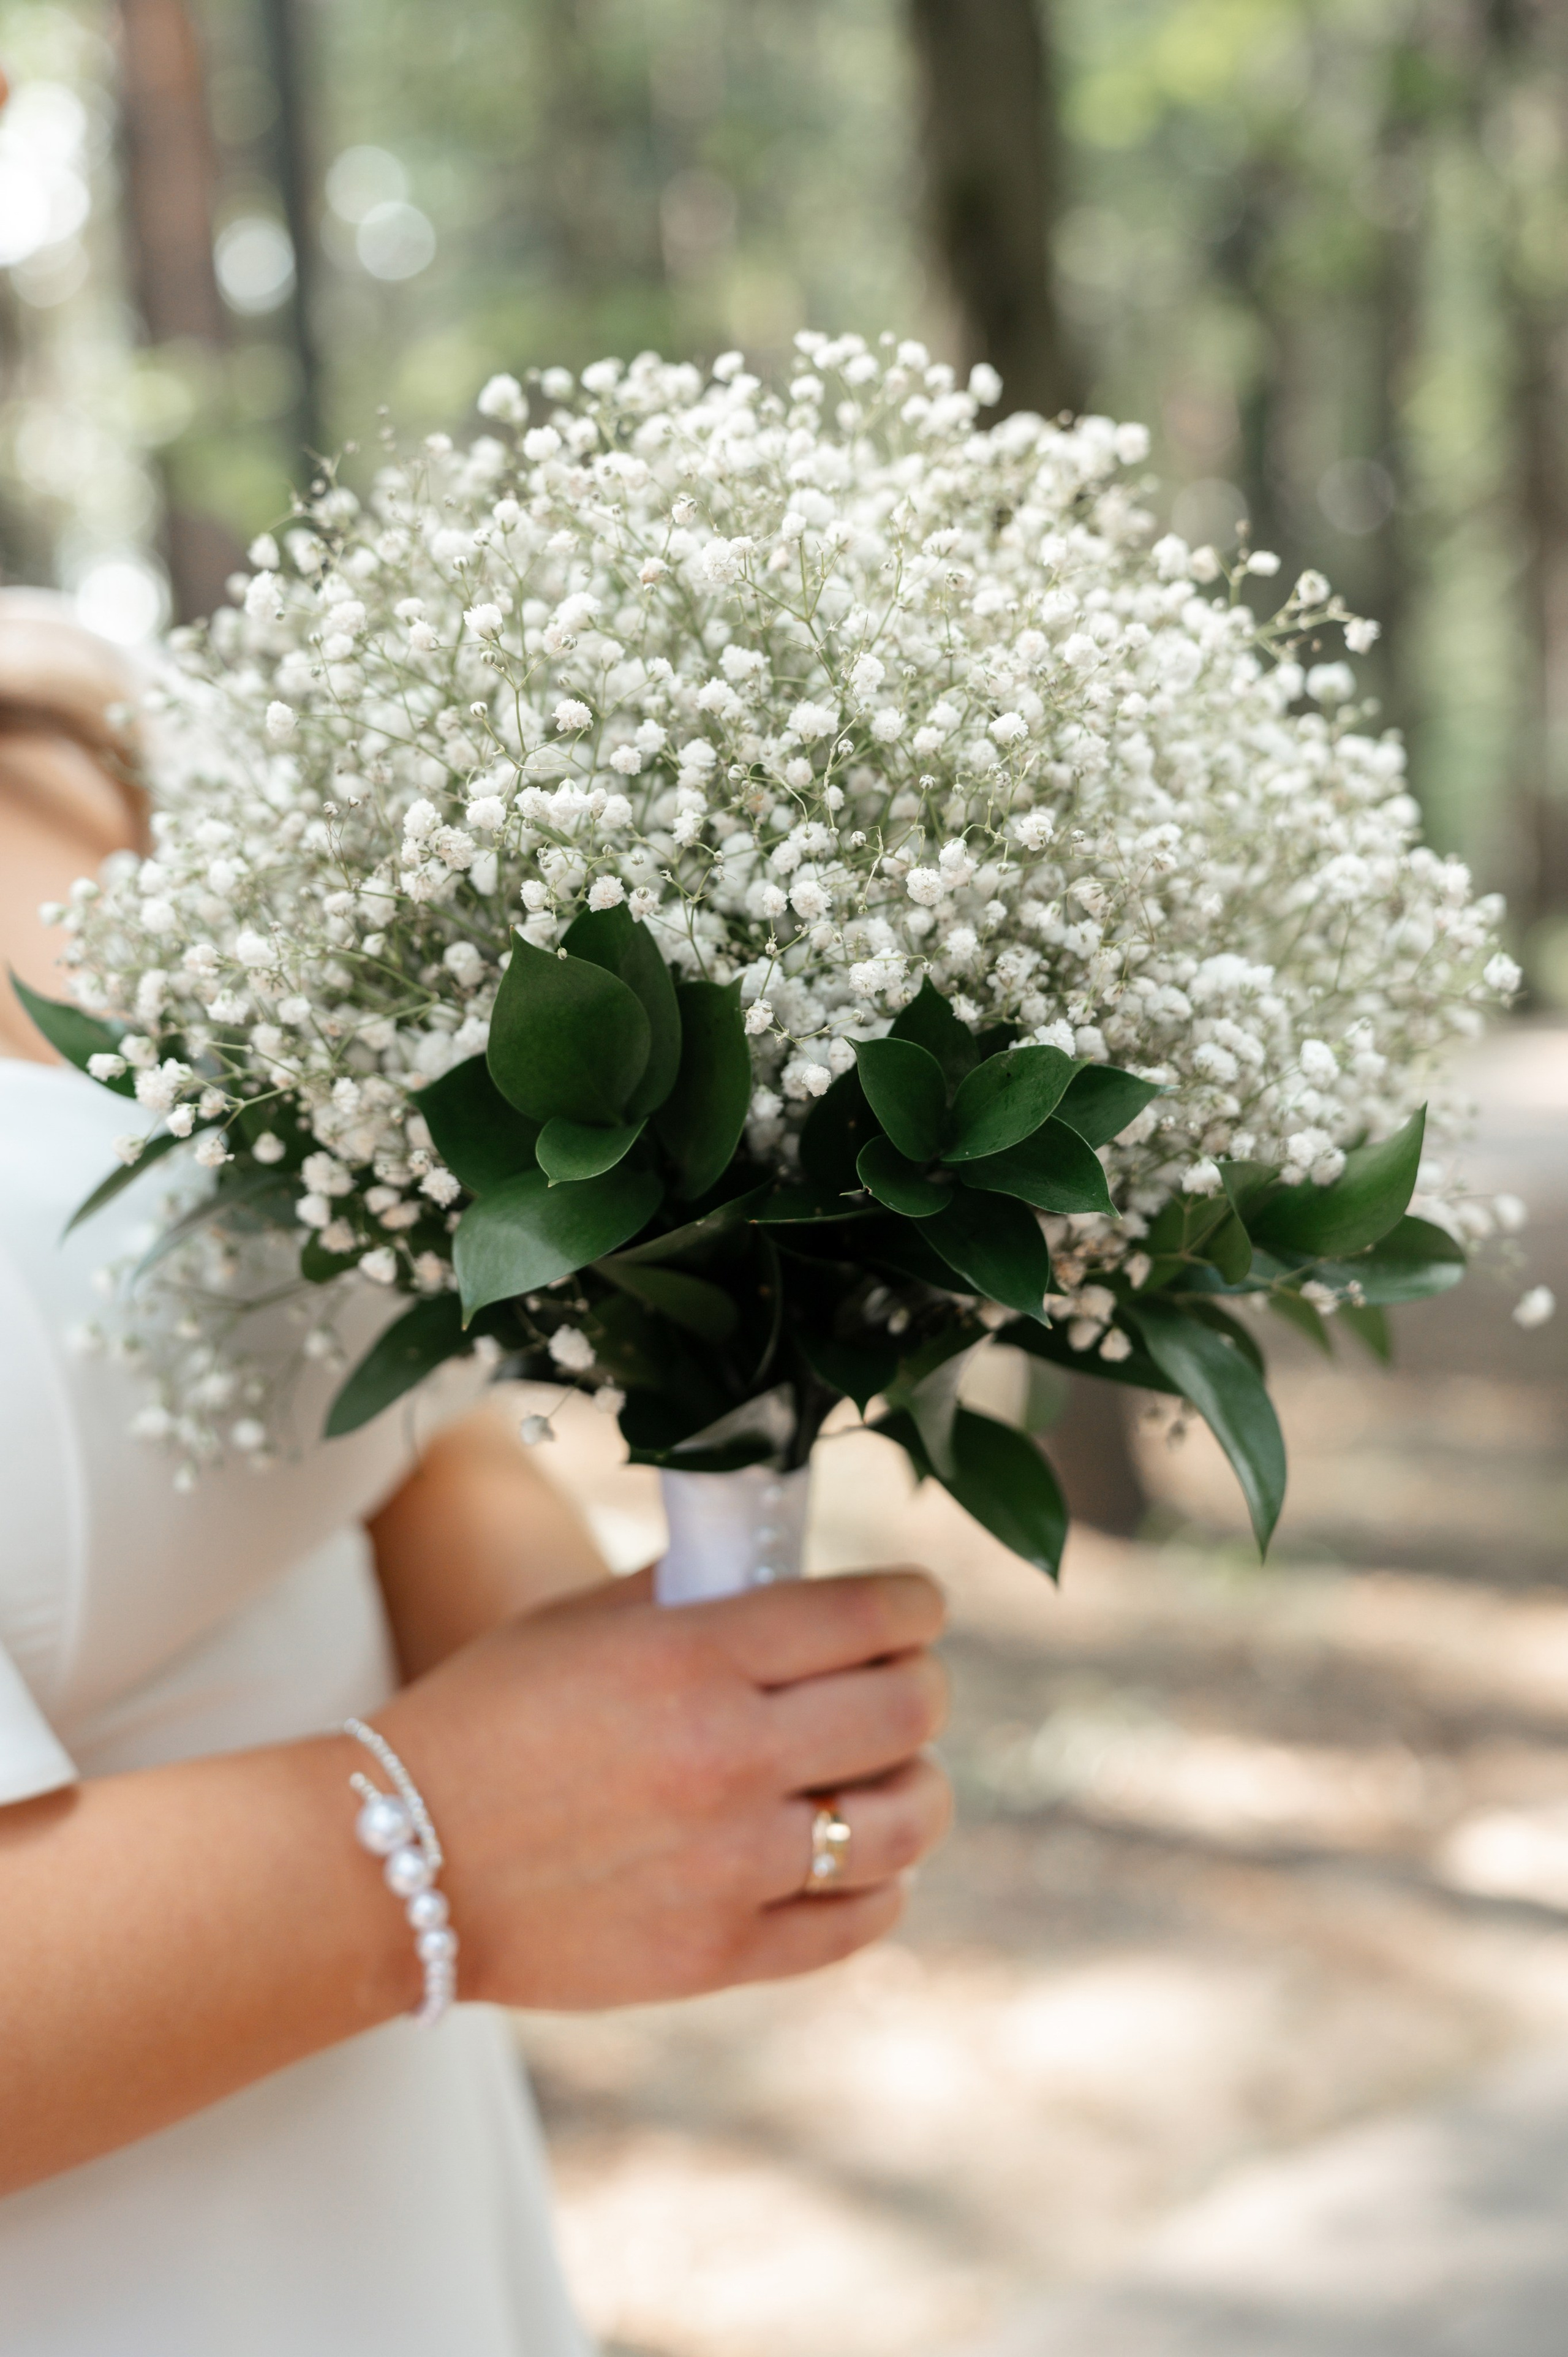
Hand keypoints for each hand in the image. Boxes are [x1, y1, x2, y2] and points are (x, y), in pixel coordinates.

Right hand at [377, 1568, 950, 2008]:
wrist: (394, 1862)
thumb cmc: (489, 1719)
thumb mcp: (584, 1621)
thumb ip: (694, 1591)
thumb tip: (786, 1567)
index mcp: (694, 1656)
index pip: (872, 1617)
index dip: (916, 1604)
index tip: (915, 1608)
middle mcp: (726, 1755)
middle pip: (906, 1711)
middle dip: (919, 1687)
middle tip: (899, 1686)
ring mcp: (730, 1864)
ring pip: (905, 1822)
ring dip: (915, 1789)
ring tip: (890, 1778)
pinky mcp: (720, 1954)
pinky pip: (860, 1919)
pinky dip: (878, 1884)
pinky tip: (852, 1859)